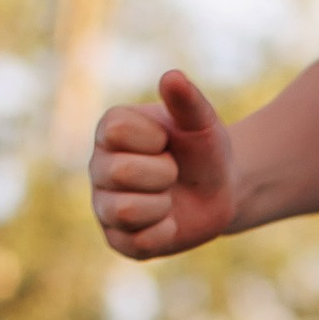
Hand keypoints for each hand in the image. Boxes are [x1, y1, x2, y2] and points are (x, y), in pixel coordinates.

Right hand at [89, 69, 237, 262]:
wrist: (220, 191)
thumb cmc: (203, 150)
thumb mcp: (202, 122)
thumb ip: (187, 100)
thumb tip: (171, 76)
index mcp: (110, 130)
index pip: (117, 131)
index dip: (154, 139)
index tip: (166, 141)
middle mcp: (98, 167)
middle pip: (120, 172)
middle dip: (162, 173)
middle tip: (171, 172)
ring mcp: (105, 206)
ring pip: (125, 210)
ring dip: (162, 204)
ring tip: (168, 198)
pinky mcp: (118, 240)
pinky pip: (139, 242)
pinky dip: (166, 232)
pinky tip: (169, 222)